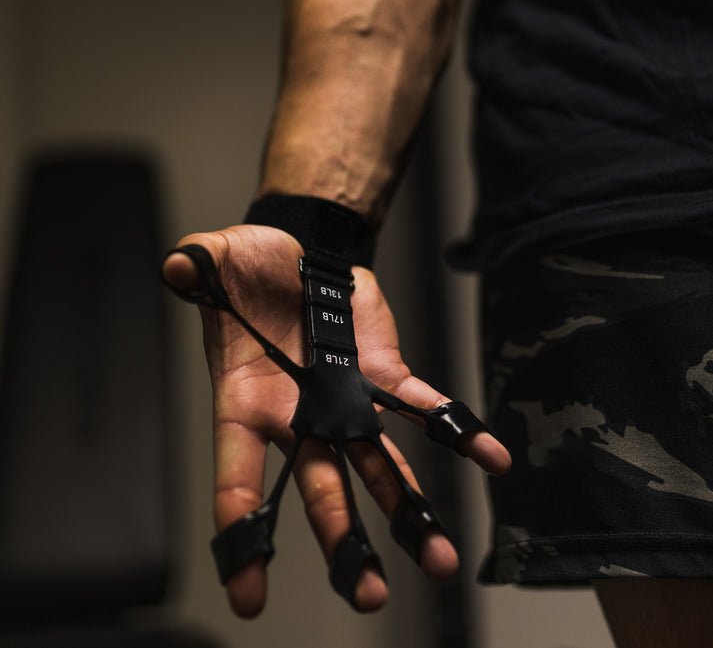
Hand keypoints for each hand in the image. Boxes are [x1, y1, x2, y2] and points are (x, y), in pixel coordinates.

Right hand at [162, 224, 510, 616]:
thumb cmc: (249, 269)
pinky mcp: (380, 376)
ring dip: (407, 510)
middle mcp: (298, 416)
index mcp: (246, 401)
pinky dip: (455, 430)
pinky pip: (420, 408)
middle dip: (343, 538)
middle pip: (320, 486)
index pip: (240, 473)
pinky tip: (491, 458)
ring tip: (440, 559)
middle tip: (368, 592)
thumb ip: (198, 271)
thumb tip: (179, 268)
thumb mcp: (217, 260)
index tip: (249, 592)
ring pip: (377, 466)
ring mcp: (344, 402)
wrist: (298, 257)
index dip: (242, 530)